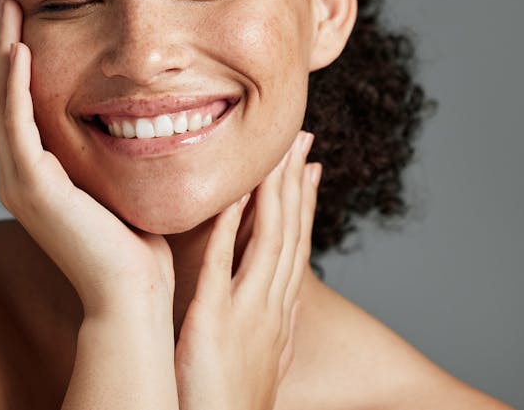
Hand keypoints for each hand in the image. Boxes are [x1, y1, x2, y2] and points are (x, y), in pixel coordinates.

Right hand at [0, 0, 174, 315]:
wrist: (134, 292)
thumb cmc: (138, 239)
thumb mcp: (123, 176)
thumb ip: (118, 141)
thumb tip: (143, 105)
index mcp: (39, 168)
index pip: (20, 97)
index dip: (19, 52)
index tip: (28, 10)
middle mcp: (20, 170)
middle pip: (1, 90)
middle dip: (3, 38)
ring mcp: (21, 179)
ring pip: (0, 100)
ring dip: (2, 48)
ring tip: (7, 4)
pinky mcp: (32, 188)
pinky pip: (16, 125)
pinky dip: (14, 85)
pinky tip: (20, 48)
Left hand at [174, 131, 320, 409]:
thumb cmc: (233, 404)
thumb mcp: (263, 358)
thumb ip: (271, 322)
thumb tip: (282, 300)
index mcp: (280, 312)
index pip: (297, 245)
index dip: (304, 203)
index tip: (309, 166)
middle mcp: (272, 306)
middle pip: (290, 232)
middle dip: (296, 183)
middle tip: (301, 139)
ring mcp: (247, 312)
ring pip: (268, 239)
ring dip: (274, 192)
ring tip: (277, 152)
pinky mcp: (214, 321)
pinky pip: (223, 264)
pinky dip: (229, 227)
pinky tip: (231, 196)